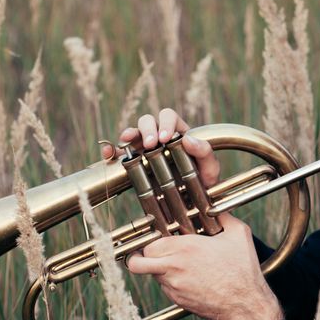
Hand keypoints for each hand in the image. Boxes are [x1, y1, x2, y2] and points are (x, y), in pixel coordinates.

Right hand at [101, 107, 218, 187]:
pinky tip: (109, 153)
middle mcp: (159, 136)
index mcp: (178, 132)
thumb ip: (205, 152)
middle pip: (148, 120)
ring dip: (130, 134)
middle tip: (150, 145)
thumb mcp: (210, 168)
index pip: (168, 116)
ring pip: (134, 132)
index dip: (165, 123)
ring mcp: (145, 148)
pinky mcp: (134, 162)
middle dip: (147, 130)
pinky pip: (119, 152)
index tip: (164, 138)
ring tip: (127, 142)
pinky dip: (112, 150)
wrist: (193, 203)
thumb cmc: (204, 181)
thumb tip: (187, 139)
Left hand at [126, 214, 283, 319]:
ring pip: (151, 275)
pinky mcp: (177, 300)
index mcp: (185, 248)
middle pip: (138, 261)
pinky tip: (189, 277)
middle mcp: (174, 267)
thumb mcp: (239, 235)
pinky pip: (165, 288)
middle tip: (153, 251)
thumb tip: (216, 206)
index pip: (149, 242)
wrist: (244, 305)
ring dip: (158, 268)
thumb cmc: (243, 270)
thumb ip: (224, 215)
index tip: (156, 236)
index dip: (151, 239)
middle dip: (142, 255)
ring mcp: (173, 286)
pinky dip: (171, 281)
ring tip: (175, 264)